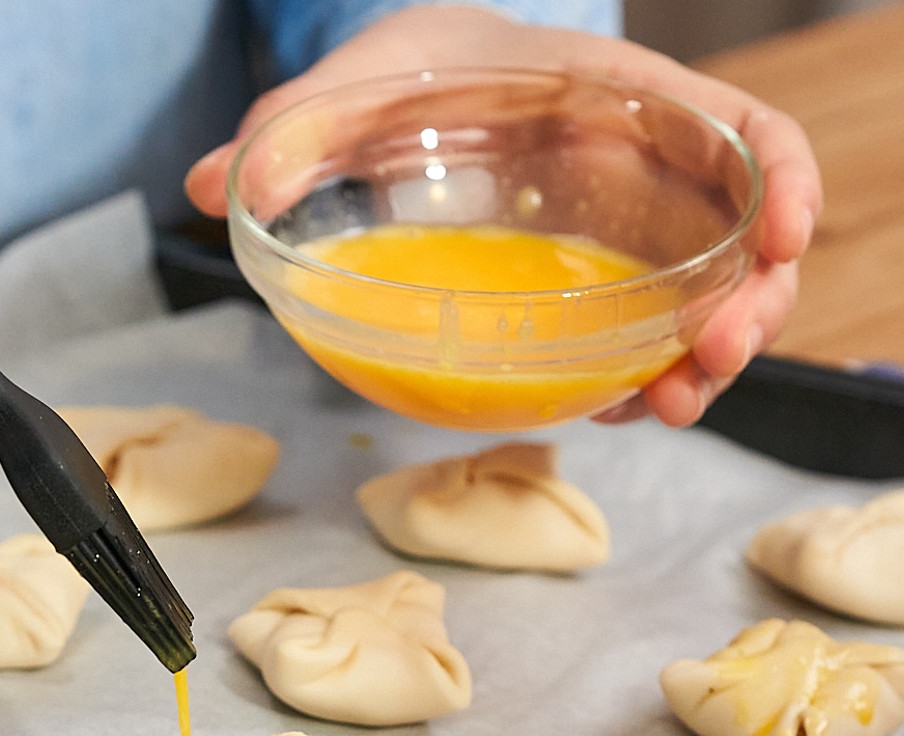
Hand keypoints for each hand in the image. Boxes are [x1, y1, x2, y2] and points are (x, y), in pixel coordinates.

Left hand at [186, 5, 822, 427]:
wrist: (414, 85)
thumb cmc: (405, 72)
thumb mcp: (355, 82)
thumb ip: (290, 127)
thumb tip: (206, 185)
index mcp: (609, 99)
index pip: (730, 126)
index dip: (776, 178)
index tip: (785, 236)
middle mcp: (631, 169)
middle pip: (737, 233)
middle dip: (749, 304)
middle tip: (708, 362)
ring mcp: (614, 232)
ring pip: (698, 297)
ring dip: (703, 359)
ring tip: (669, 406)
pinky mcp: (584, 281)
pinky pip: (640, 329)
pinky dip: (645, 372)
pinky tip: (623, 407)